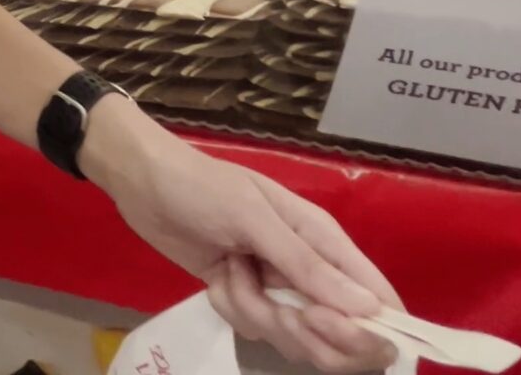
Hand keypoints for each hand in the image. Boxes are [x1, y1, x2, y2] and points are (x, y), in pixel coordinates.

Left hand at [84, 99, 400, 372]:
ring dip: (256, 311)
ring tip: (232, 272)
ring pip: (293, 336)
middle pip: (341, 335)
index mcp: (325, 241)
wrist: (143, 183)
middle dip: (304, 331)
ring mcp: (277, 287)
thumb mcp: (254, 218)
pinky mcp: (244, 298)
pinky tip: (216, 277)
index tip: (322, 324)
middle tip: (271, 304)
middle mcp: (310, 270)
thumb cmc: (202, 187)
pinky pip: (254, 328)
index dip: (366, 329)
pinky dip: (232, 307)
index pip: (377, 300)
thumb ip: (307, 265)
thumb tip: (369, 308)